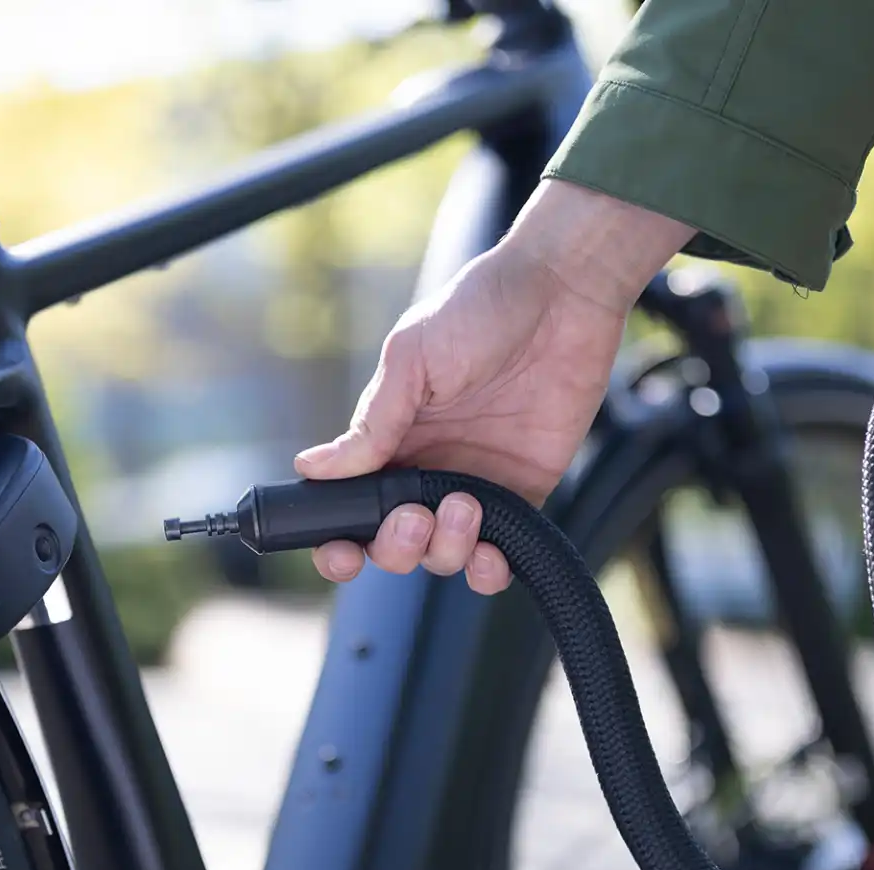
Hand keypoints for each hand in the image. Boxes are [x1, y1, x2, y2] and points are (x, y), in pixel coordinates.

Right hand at [295, 180, 691, 593]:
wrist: (561, 294)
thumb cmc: (480, 309)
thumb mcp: (411, 358)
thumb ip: (371, 423)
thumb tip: (312, 469)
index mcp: (391, 438)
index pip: (352, 508)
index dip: (340, 541)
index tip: (342, 552)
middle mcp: (427, 469)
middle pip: (393, 544)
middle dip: (396, 546)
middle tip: (415, 517)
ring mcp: (475, 485)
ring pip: (443, 555)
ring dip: (444, 549)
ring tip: (464, 507)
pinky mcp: (525, 491)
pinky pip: (501, 553)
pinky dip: (488, 570)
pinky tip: (489, 555)